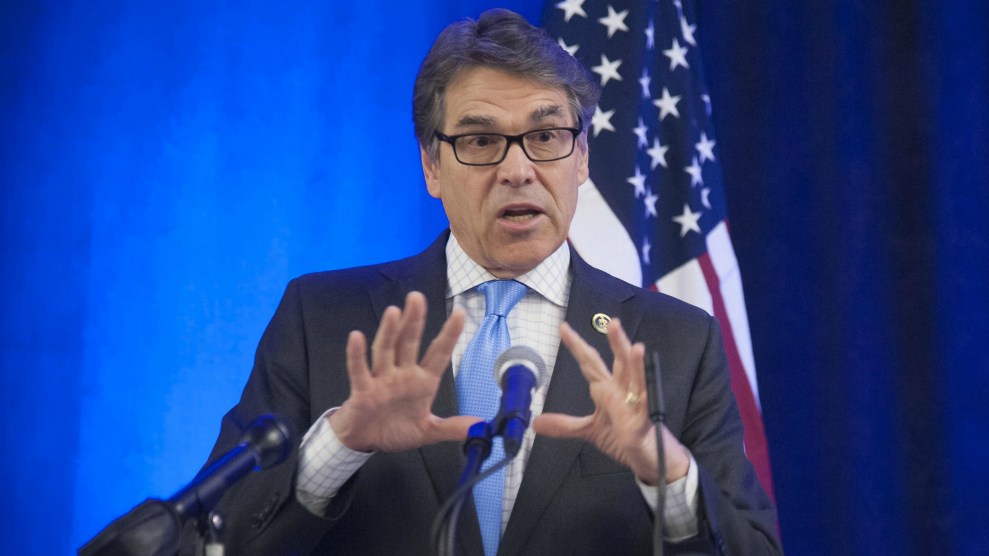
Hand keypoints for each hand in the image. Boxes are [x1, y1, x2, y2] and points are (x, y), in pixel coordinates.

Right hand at [329, 291, 478, 451]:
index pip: (438, 354)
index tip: (460, 313)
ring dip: (389, 331)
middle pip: (408, 343)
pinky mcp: (362, 390)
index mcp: (421, 381)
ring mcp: (381, 379)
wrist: (364, 441)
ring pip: (386, 350)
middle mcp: (402, 374)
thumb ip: (451, 427)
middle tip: (417, 297)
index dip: (449, 335)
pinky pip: (359, 370)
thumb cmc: (394, 430)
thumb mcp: (427, 431)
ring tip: (394, 310)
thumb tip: (480, 427)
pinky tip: (356, 337)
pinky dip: (357, 355)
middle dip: (414, 321)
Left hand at [533, 318, 690, 483]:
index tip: (563, 327)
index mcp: (607, 390)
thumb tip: (535, 423)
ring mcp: (636, 406)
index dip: (577, 346)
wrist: (648, 458)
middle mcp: (623, 391)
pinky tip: (645, 392)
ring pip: (637, 380)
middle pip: (620, 362)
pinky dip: (646, 401)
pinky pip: (646, 411)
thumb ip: (564, 425)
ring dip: (637, 365)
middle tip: (612, 322)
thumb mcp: (589, 430)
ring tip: (636, 347)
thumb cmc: (624, 438)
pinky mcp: (645, 424)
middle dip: (616, 343)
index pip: (590, 363)